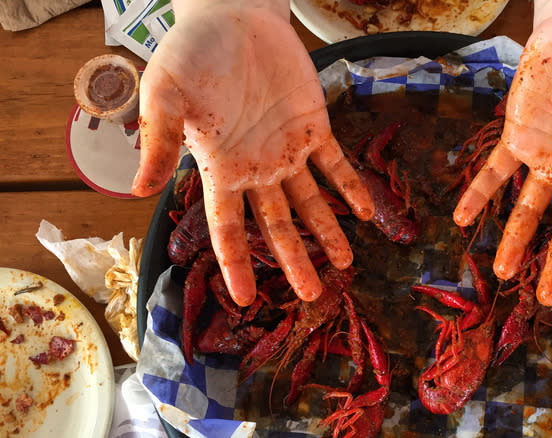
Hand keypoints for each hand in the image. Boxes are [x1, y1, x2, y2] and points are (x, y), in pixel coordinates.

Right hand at [131, 0, 373, 304]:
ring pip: (311, 202)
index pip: (229, 228)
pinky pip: (336, 164)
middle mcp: (256, 168)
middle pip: (278, 226)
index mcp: (221, 169)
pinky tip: (366, 211)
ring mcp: (288, 150)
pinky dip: (350, 187)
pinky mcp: (314, 126)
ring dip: (328, 232)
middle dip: (295, 260)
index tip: (244, 299)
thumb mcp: (165, 95)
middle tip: (313, 295)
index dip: (236, 264)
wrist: (233, 14)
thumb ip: (158, 141)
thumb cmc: (191, 53)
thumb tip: (137, 191)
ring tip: (347, 262)